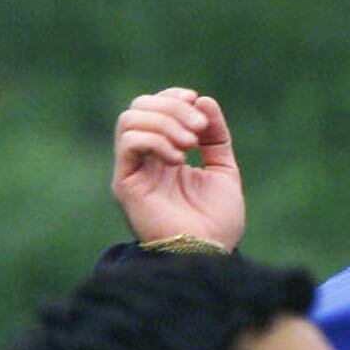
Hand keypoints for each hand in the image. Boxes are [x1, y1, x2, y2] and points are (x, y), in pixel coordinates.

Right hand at [113, 89, 245, 250]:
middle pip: (140, 106)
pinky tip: (178, 160)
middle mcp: (145, 159)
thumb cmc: (217, 220)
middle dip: (173, 107)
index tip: (199, 105)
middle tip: (198, 130)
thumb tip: (204, 99)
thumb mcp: (224, 170)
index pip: (154, 106)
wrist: (210, 252)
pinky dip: (156, 140)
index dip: (174, 97)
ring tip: (190, 145)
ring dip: (166, 123)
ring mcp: (133, 170)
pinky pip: (129, 142)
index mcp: (165, 153)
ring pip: (131, 119)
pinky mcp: (125, 183)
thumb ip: (215, 136)